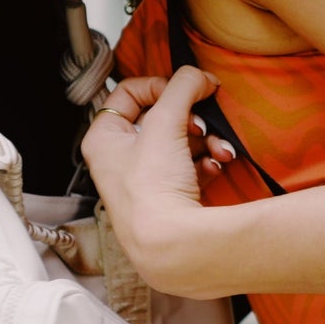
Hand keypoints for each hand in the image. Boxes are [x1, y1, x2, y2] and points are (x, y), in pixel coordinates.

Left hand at [82, 69, 236, 290]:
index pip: (130, 92)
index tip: (185, 90)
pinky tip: (217, 167)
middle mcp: (120, 161)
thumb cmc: (151, 192)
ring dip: (207, 141)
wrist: (173, 247)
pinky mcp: (169, 200)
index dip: (161, 86)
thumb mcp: (165, 123)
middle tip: (203, 123)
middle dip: (192, 120)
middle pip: (160, 119)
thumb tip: (199, 76)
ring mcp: (146, 182)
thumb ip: (183, 88)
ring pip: (181, 144)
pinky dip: (208, 164)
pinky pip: (192, 169)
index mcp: (103, 139)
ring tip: (220, 150)